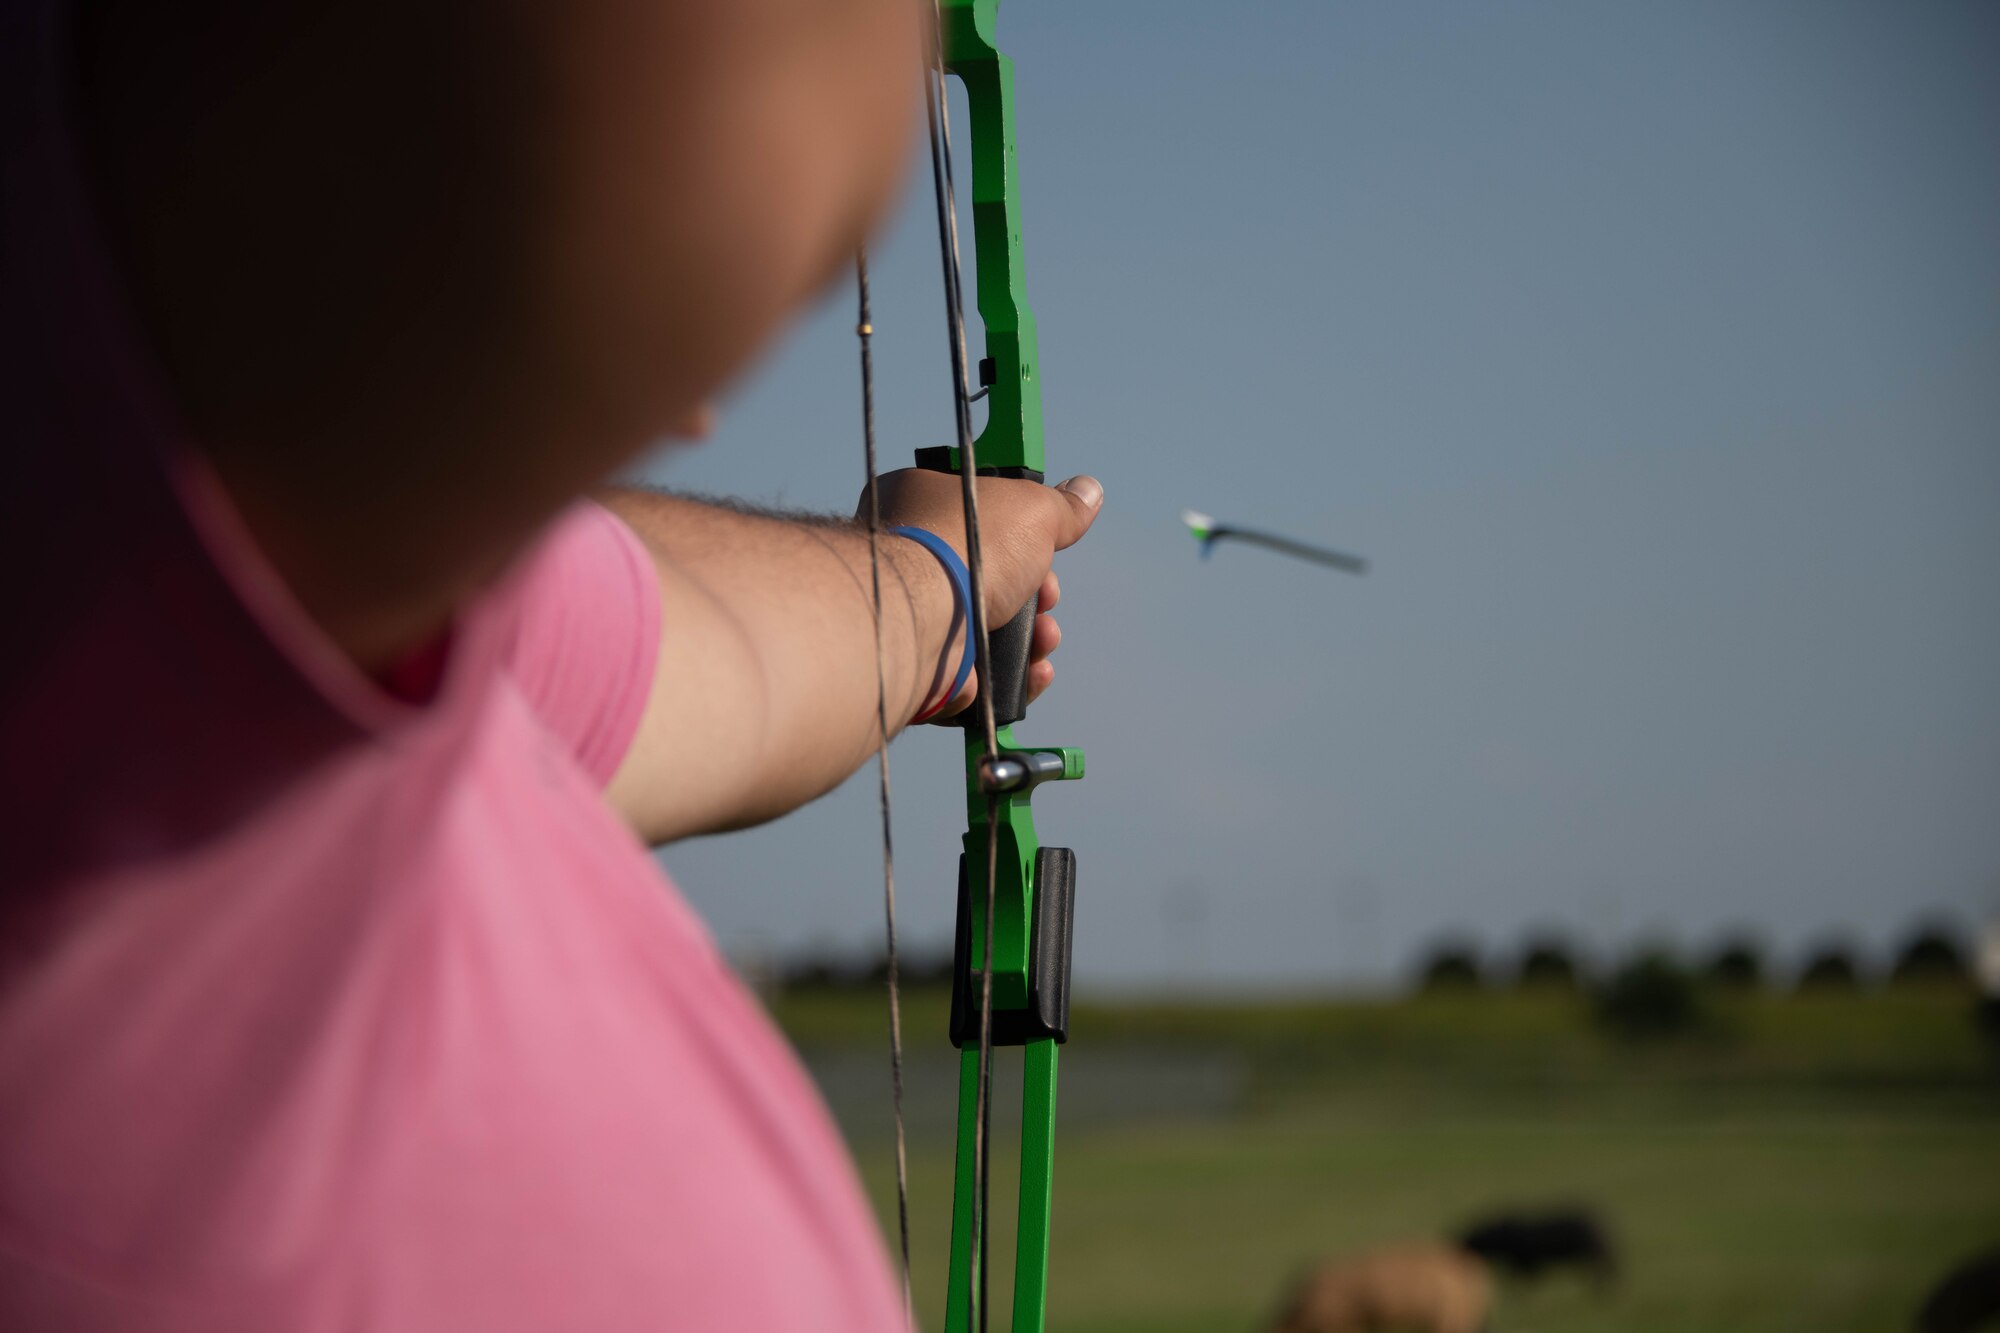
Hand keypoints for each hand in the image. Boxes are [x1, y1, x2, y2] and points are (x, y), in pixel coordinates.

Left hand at [862, 470, 1102, 713]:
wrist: (924, 621)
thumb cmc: (966, 548)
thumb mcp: (1032, 508)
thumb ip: (1062, 506)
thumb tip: (1088, 492)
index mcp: (918, 503)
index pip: (977, 512)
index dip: (1021, 530)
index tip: (1048, 542)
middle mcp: (909, 559)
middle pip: (993, 576)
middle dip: (1037, 593)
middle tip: (1046, 597)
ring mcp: (916, 616)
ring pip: (992, 629)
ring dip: (1034, 637)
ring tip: (1044, 639)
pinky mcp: (927, 667)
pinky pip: (983, 673)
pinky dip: (1015, 676)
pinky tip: (1034, 671)